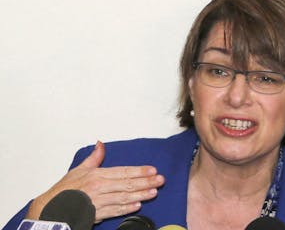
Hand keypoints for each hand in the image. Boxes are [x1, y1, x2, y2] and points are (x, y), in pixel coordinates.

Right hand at [26, 141, 164, 222]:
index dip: (139, 171)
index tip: (152, 170)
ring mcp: (99, 202)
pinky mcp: (98, 214)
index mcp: (97, 175)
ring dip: (140, 194)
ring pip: (124, 197)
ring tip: (154, 192)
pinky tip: (138, 206)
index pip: (123, 171)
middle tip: (160, 180)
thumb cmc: (66, 189)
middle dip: (146, 182)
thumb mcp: (79, 169)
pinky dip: (127, 209)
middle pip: (127, 184)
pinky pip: (115, 211)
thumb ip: (94, 157)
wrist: (52, 208)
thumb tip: (101, 144)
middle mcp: (100, 188)